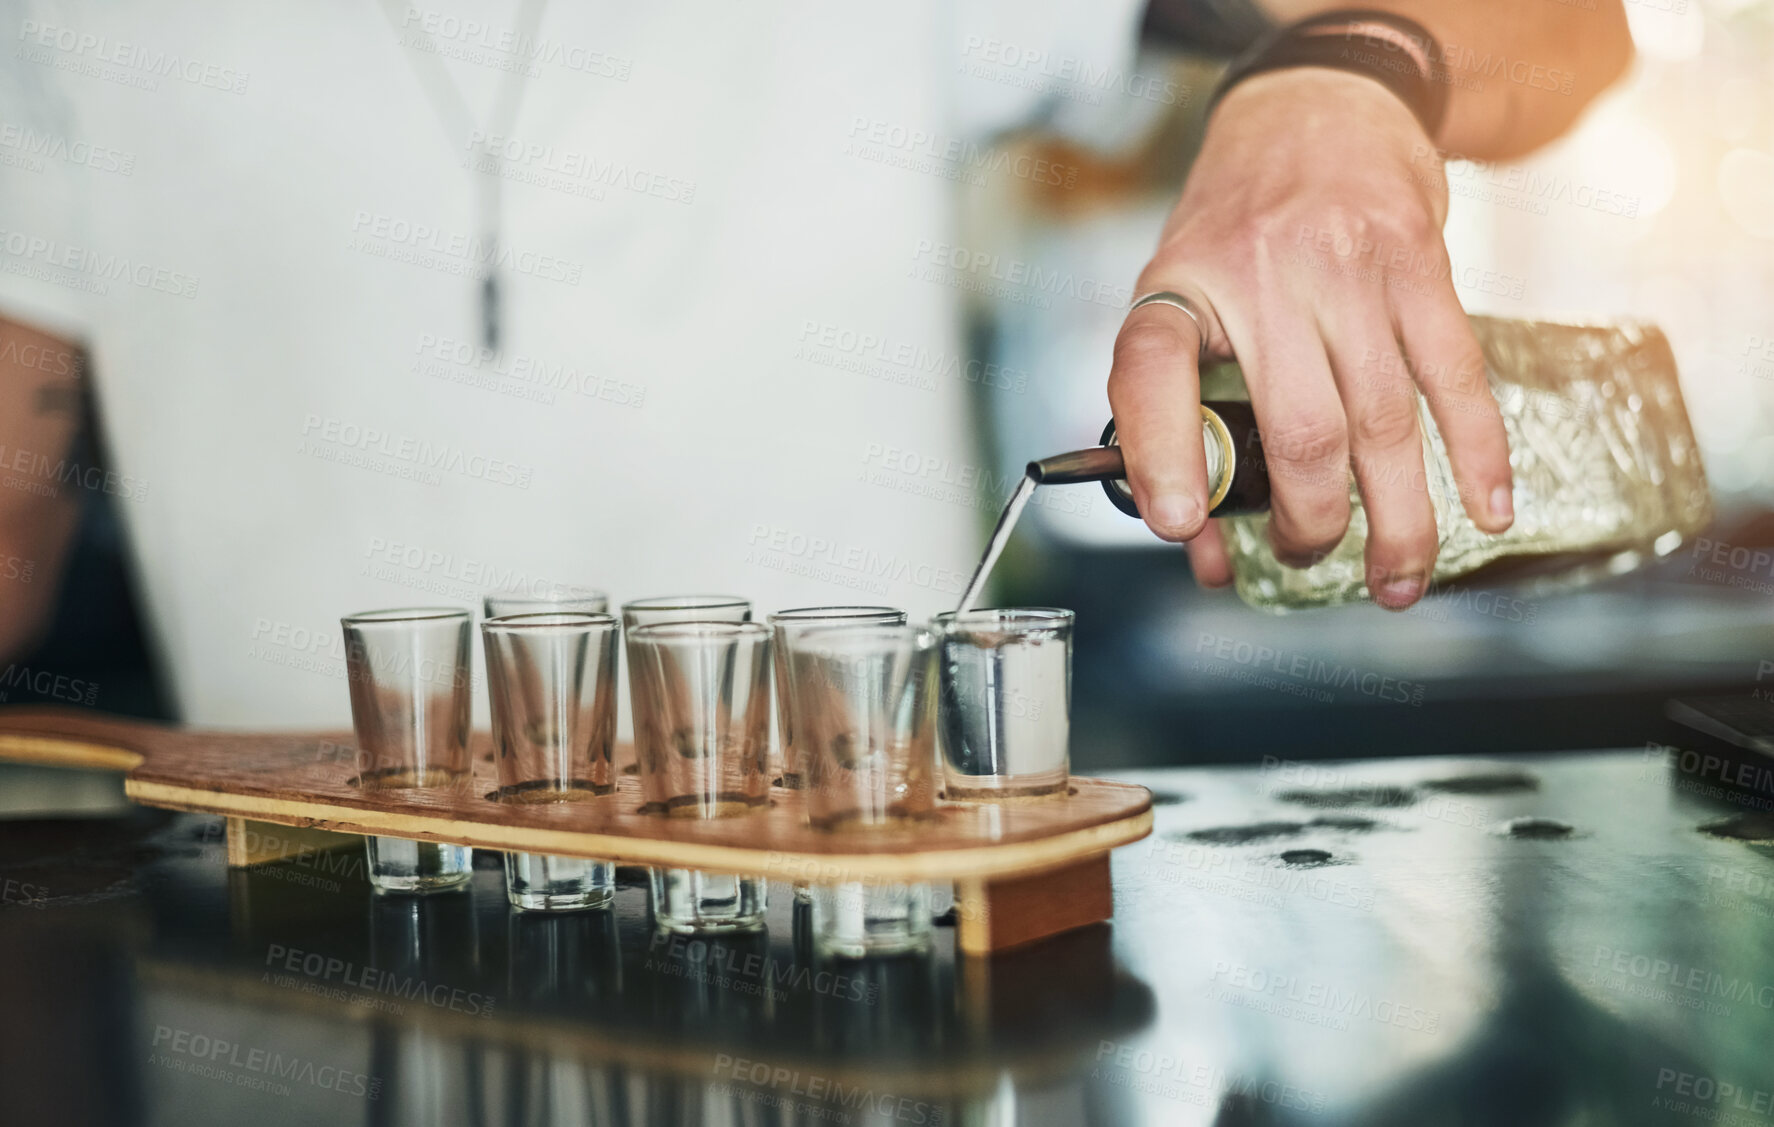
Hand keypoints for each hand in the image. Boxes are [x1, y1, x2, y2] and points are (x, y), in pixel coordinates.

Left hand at [1106, 67, 1514, 609]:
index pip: (1151, 373)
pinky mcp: (1420, 262)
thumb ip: (1177, 415)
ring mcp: (1348, 267)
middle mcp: (1261, 275)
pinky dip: (1476, 454)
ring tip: (1396, 579)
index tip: (1179, 527)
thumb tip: (1198, 545)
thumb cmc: (1237, 228)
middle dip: (1309, 523)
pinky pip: (1454, 376)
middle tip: (1307, 556)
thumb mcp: (1179, 297)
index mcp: (1181, 287)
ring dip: (1395, 519)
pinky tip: (1485, 510)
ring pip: (1382, 423)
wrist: (1319, 108)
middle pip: (1297, 433)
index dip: (1159, 457)